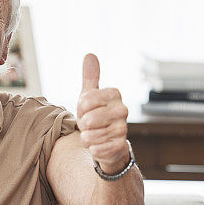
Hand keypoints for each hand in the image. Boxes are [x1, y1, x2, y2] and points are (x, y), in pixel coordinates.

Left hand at [76, 53, 129, 173]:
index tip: (86, 110)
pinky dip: (93, 149)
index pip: (85, 100)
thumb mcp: (90, 96)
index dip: (80, 108)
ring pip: (90, 136)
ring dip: (87, 138)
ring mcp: (123, 128)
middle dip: (83, 125)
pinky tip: (99, 146)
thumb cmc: (96, 115)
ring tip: (94, 134)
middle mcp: (122, 110)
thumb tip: (90, 55)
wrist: (108, 141)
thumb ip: (90, 77)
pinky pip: (96, 149)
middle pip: (88, 120)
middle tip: (89, 124)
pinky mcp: (120, 146)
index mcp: (114, 94)